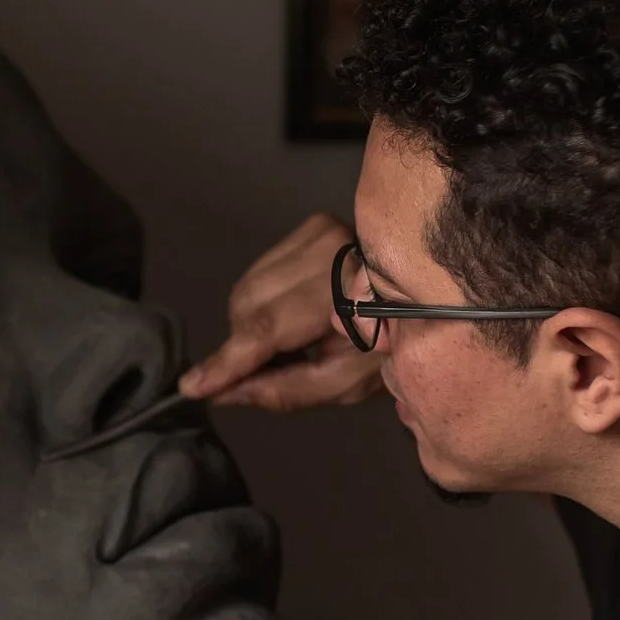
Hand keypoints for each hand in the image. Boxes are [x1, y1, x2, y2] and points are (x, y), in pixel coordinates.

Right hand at [179, 213, 385, 411]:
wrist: (424, 301)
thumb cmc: (388, 347)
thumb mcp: (343, 385)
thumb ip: (283, 391)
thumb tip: (223, 394)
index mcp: (347, 296)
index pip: (269, 328)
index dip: (229, 360)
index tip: (194, 385)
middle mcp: (331, 252)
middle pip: (249, 307)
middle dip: (245, 346)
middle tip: (271, 367)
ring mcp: (323, 232)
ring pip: (247, 288)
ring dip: (253, 323)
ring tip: (293, 339)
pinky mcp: (314, 225)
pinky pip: (260, 271)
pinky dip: (265, 298)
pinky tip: (294, 311)